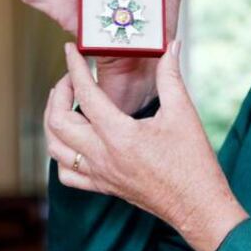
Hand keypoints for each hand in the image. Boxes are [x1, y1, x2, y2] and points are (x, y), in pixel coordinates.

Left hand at [44, 41, 247, 250]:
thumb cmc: (193, 161)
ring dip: (53, 121)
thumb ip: (171, 76)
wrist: (197, 204)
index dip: (74, 68)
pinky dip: (61, 153)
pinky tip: (73, 141)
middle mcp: (102, 156)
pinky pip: (67, 174)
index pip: (86, 95)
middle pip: (58, 122)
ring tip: (64, 103)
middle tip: (71, 77)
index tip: (71, 50)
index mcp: (120, 135)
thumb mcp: (183, 113)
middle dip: (59, 93)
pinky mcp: (104, 186)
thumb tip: (172, 46)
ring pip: (54, 148)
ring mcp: (100, 174)